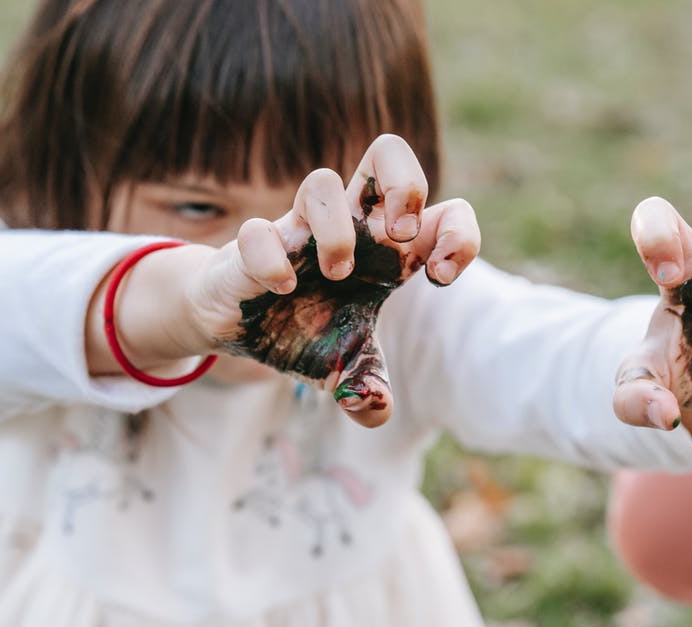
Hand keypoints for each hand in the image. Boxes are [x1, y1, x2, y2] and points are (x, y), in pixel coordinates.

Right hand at [188, 134, 480, 426]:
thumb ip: (367, 389)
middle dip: (405, 184)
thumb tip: (376, 413)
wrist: (233, 323)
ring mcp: (296, 231)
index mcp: (383, 248)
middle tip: (400, 238)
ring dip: (337, 231)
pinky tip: (282, 290)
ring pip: (322, 182)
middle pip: (386, 152)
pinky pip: (258, 231)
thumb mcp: (343, 366)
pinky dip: (273, 258)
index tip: (441, 277)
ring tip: (336, 275)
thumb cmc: (300, 328)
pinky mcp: (249, 245)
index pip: (443, 210)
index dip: (458, 234)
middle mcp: (346, 226)